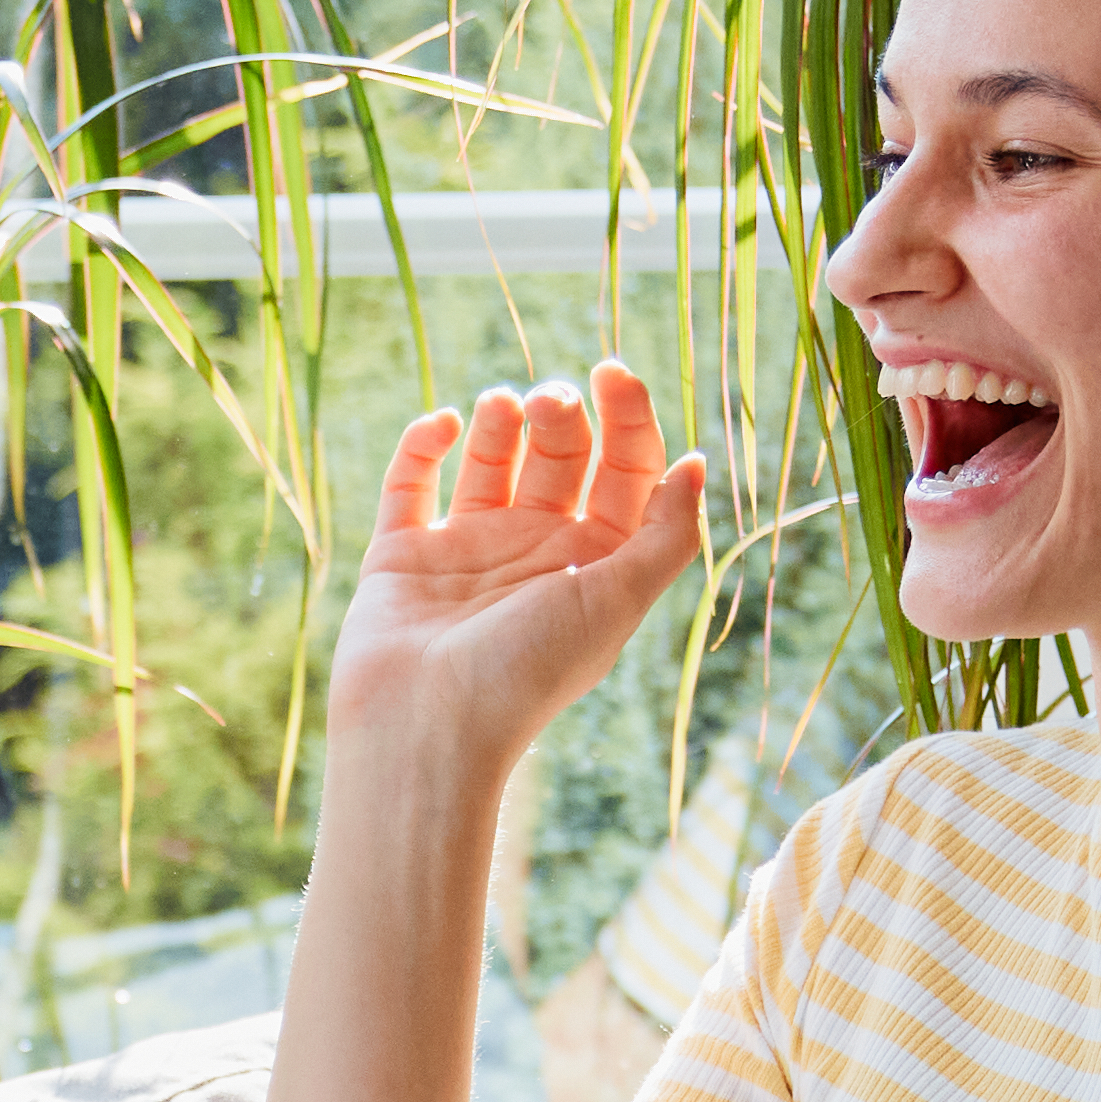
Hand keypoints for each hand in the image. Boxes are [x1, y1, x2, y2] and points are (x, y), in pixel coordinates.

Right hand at [338, 365, 718, 763]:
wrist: (424, 729)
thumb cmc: (526, 673)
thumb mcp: (616, 602)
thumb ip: (665, 535)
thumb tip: (697, 462)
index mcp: (593, 564)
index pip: (625, 472)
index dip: (628, 416)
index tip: (613, 372)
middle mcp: (535, 551)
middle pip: (561, 455)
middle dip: (562, 415)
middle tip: (550, 403)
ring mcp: (467, 549)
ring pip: (491, 460)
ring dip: (502, 419)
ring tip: (502, 407)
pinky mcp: (402, 554)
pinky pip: (412, 483)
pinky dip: (426, 444)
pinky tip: (446, 424)